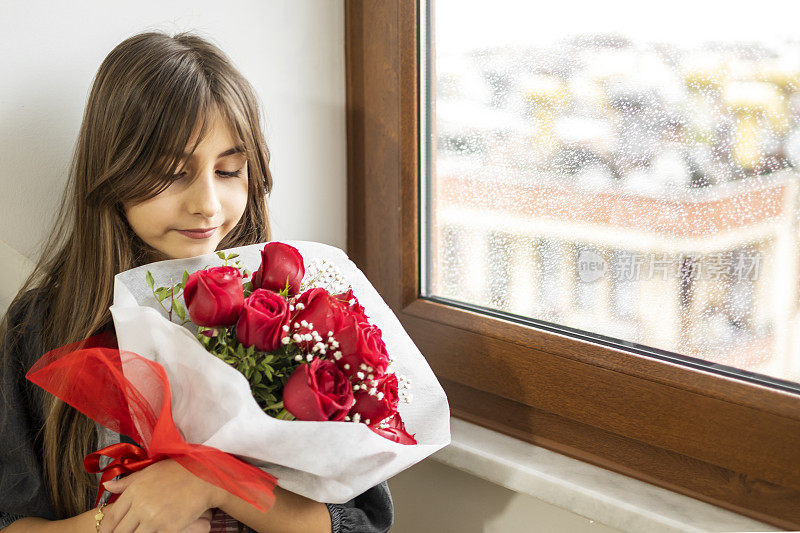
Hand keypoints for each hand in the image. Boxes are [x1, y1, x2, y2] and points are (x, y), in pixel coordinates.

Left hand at [98, 458, 226, 532]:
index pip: (112, 518)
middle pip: (120, 532)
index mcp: (134, 491)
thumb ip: (128, 481)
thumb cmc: (180, 470)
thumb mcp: (151, 470)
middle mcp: (141, 506)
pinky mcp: (168, 528)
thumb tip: (107, 487)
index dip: (105, 530)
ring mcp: (154, 518)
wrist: (205, 477)